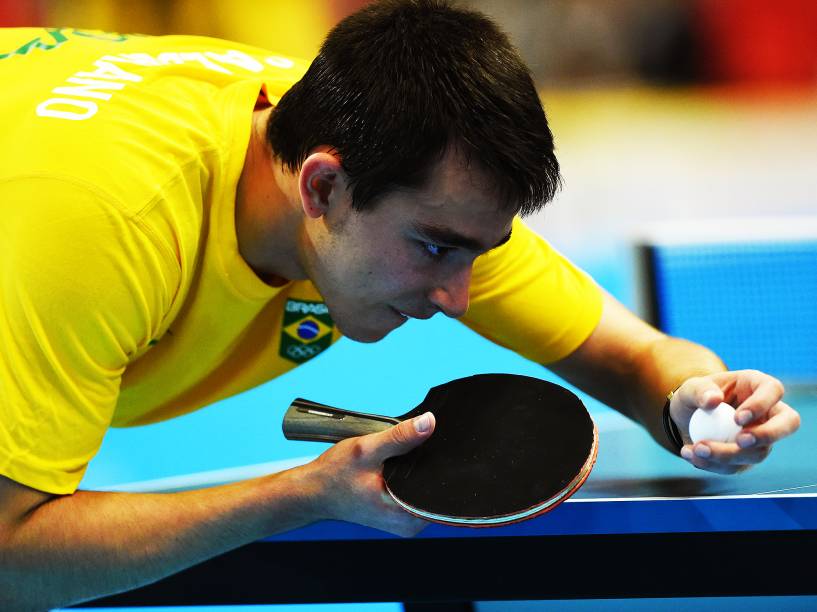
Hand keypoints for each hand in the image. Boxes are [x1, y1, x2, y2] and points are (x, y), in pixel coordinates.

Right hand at [300, 412, 435, 535]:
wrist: (313, 492)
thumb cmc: (334, 476)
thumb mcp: (366, 450)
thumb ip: (399, 437)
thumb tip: (428, 423)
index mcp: (406, 516)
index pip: (442, 487)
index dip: (442, 462)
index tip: (436, 443)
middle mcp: (410, 524)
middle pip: (436, 486)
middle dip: (427, 463)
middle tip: (408, 448)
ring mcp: (406, 521)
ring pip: (426, 487)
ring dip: (418, 468)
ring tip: (397, 458)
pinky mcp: (400, 514)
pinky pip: (416, 491)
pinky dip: (410, 475)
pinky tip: (396, 466)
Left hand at [670, 370, 799, 473]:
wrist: (686, 418)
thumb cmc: (695, 396)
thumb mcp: (691, 388)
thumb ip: (700, 391)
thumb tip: (713, 400)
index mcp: (757, 386)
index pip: (773, 390)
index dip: (761, 405)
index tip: (737, 418)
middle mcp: (766, 412)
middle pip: (788, 423)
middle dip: (767, 435)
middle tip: (740, 441)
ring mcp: (761, 437)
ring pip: (759, 452)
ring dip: (728, 456)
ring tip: (698, 449)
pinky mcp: (748, 457)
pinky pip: (737, 466)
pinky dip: (713, 465)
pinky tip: (692, 457)